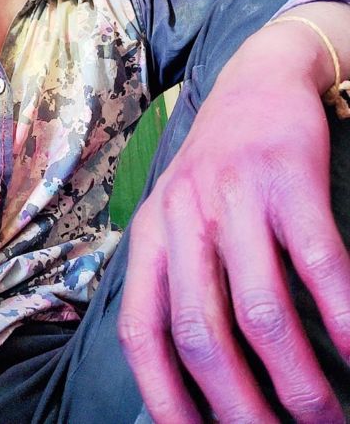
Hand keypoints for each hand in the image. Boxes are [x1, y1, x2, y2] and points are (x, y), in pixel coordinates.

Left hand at [118, 37, 349, 421]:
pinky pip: (319, 266)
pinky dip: (345, 320)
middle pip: (203, 335)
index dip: (165, 400)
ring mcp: (235, 197)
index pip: (142, 332)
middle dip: (242, 409)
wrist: (257, 81)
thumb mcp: (177, 215)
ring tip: (327, 418)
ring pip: (262, 312)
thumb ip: (176, 277)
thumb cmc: (219, 167)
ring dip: (300, 382)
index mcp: (150, 233)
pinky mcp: (287, 180)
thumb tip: (193, 372)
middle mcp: (183, 217)